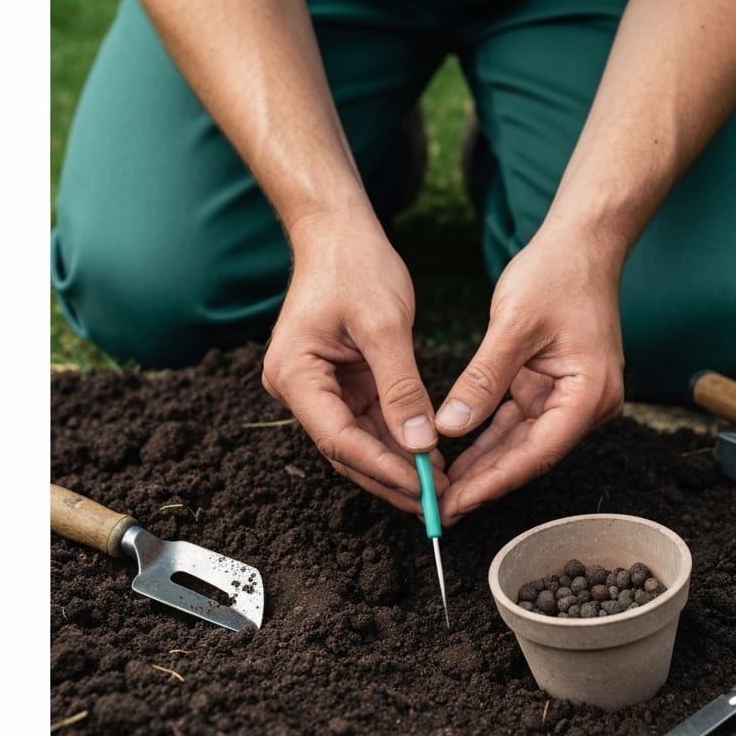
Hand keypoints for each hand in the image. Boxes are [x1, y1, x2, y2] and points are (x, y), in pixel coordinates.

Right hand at [261, 220, 446, 514]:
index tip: (422, 488)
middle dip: (391, 476)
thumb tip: (420, 445)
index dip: (381, 467)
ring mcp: (317, 387)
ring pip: (358, 440)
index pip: (338, 438)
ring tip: (440, 487)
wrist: (338, 232)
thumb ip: (402, 388)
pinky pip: (368, 420)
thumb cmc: (355, 266)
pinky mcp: (339, 382)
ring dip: (397, 463)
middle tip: (436, 502)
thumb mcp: (384, 326)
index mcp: (295, 374)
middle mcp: (298, 387)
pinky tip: (428, 457)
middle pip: (345, 448)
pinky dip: (397, 438)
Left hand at [434, 225, 624, 521]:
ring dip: (484, 463)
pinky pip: (517, 420)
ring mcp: (571, 397)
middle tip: (442, 507)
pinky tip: (459, 456)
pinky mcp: (553, 387)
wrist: (581, 244)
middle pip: (530, 455)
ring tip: (443, 489)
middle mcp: (586, 404)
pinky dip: (489, 436)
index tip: (457, 502)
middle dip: (485, 480)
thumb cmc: (556, 275)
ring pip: (521, 442)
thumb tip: (449, 427)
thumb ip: (482, 380)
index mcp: (588, 394)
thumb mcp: (514, 326)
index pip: (536, 453)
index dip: (494, 481)